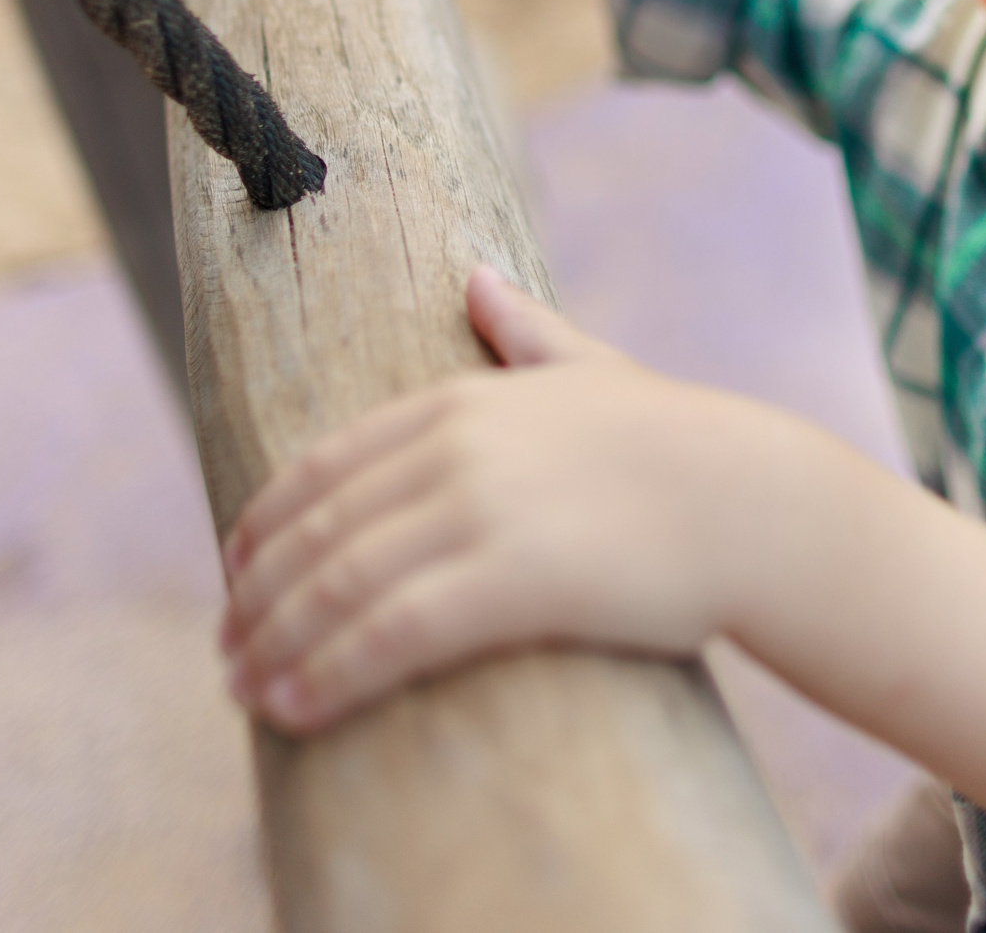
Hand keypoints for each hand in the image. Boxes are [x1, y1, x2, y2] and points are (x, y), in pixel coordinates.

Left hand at [218, 266, 775, 732]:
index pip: (327, 463)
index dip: (267, 524)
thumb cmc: (681, 447)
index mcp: (463, 398)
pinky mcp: (513, 581)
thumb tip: (477, 277)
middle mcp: (457, 448)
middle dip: (258, 596)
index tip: (235, 574)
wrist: (759, 505)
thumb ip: (523, 331)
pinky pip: (392, 633)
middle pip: (320, 529)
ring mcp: (482, 511)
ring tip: (245, 692)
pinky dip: (327, 672)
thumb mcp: (593, 370)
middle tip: (227, 651)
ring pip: (340, 584)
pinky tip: (293, 708)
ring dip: (276, 644)